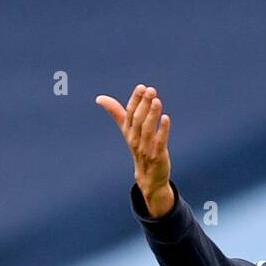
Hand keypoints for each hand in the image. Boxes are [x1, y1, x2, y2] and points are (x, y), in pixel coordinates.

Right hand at [95, 84, 173, 216]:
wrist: (148, 178)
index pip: (129, 113)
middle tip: (151, 90)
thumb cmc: (139, 150)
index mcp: (128, 132)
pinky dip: (162, 130)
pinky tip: (166, 118)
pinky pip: (159, 142)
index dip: (135, 100)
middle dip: (144, 104)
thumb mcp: (127, 132)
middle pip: (138, 119)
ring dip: (152, 114)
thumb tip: (100, 98)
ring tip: (157, 101)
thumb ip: (117, 113)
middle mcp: (135, 140)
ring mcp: (145, 149)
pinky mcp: (157, 156)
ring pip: (147, 129)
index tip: (141, 87)